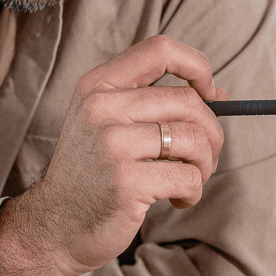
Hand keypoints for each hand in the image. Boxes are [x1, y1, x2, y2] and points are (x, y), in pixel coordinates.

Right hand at [0, 35, 227, 275]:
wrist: (56, 226)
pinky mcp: (125, 182)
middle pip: (188, 101)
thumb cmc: (94, 174)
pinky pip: (187, 177)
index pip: (161, 49)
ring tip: (190, 180)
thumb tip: (219, 94)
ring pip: (194, 140)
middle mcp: (101, 108)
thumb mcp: (109, 124)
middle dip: (211, 132)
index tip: (211, 94)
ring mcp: (112, 145)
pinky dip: (193, 191)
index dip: (197, 66)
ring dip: (205, 165)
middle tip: (205, 157)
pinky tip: (176, 200)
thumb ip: (155, 104)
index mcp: (98, 86)